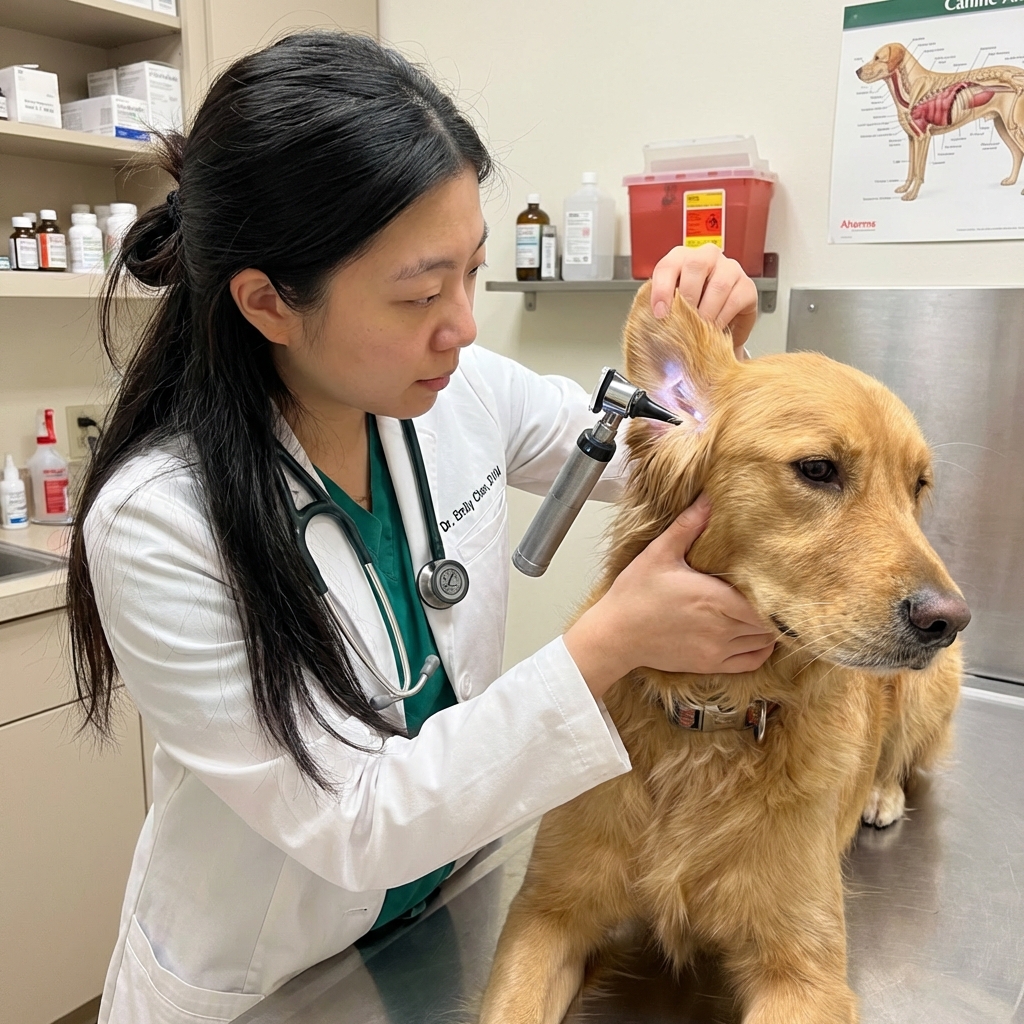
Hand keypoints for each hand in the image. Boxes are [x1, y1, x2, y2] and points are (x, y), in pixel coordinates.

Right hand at [564, 494, 775, 699]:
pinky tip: (757, 637)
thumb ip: (687, 526)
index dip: (776, 591)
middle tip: (772, 590)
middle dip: (773, 607)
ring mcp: (717, 650)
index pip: (766, 601)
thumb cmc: (635, 594)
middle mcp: (722, 627)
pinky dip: (761, 650)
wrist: (615, 635)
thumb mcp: (659, 553)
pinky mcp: (709, 664)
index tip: (775, 578)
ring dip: (768, 627)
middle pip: (769, 621)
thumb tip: (708, 499)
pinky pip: (751, 662)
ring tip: (764, 610)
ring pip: (764, 642)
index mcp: (715, 598)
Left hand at [649, 244, 757, 354]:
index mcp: (681, 258)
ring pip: (718, 284)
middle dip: (687, 297)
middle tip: (684, 321)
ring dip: (706, 311)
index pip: (668, 265)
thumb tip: (650, 327)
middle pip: (696, 265)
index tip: (660, 314)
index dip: (662, 289)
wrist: (717, 326)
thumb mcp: (671, 310)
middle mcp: (706, 257)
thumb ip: (661, 311)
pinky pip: (735, 299)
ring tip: (699, 329)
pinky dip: (722, 318)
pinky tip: (715, 328)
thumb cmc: (690, 313)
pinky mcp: (747, 285)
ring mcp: (729, 268)